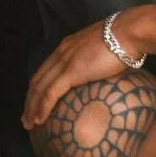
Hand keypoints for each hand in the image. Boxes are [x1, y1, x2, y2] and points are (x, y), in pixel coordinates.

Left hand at [21, 14, 145, 131]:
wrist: (130, 32)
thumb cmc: (125, 40)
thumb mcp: (102, 50)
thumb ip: (95, 60)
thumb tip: (101, 72)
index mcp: (67, 47)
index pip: (45, 70)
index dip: (37, 88)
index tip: (34, 102)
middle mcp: (61, 53)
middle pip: (37, 81)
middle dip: (30, 101)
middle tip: (25, 119)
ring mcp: (65, 62)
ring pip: (40, 88)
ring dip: (32, 108)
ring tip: (28, 124)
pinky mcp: (72, 71)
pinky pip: (51, 93)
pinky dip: (42, 107)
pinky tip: (39, 120)